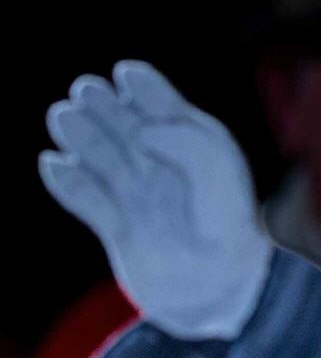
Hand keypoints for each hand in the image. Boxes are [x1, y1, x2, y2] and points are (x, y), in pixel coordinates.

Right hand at [41, 60, 272, 339]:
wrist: (223, 286)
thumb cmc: (229, 222)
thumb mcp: (218, 172)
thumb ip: (185, 141)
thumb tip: (141, 129)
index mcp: (198, 150)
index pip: (166, 108)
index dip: (147, 89)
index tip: (126, 72)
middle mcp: (167, 170)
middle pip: (127, 129)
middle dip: (106, 107)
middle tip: (84, 89)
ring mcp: (141, 198)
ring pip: (104, 159)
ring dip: (83, 137)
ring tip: (62, 114)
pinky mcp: (120, 229)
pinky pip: (88, 199)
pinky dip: (69, 183)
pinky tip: (53, 164)